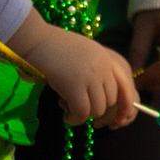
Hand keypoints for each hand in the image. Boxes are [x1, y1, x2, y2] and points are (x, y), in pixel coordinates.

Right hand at [14, 10, 138, 129]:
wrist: (33, 39)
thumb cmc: (52, 47)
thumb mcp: (83, 55)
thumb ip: (96, 72)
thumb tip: (101, 105)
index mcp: (106, 57)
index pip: (127, 86)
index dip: (126, 106)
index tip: (118, 120)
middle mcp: (103, 65)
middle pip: (111, 101)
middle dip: (96, 110)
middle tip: (79, 109)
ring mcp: (90, 74)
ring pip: (97, 109)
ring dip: (84, 115)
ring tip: (68, 109)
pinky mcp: (75, 85)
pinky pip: (82, 113)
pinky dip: (74, 119)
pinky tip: (66, 116)